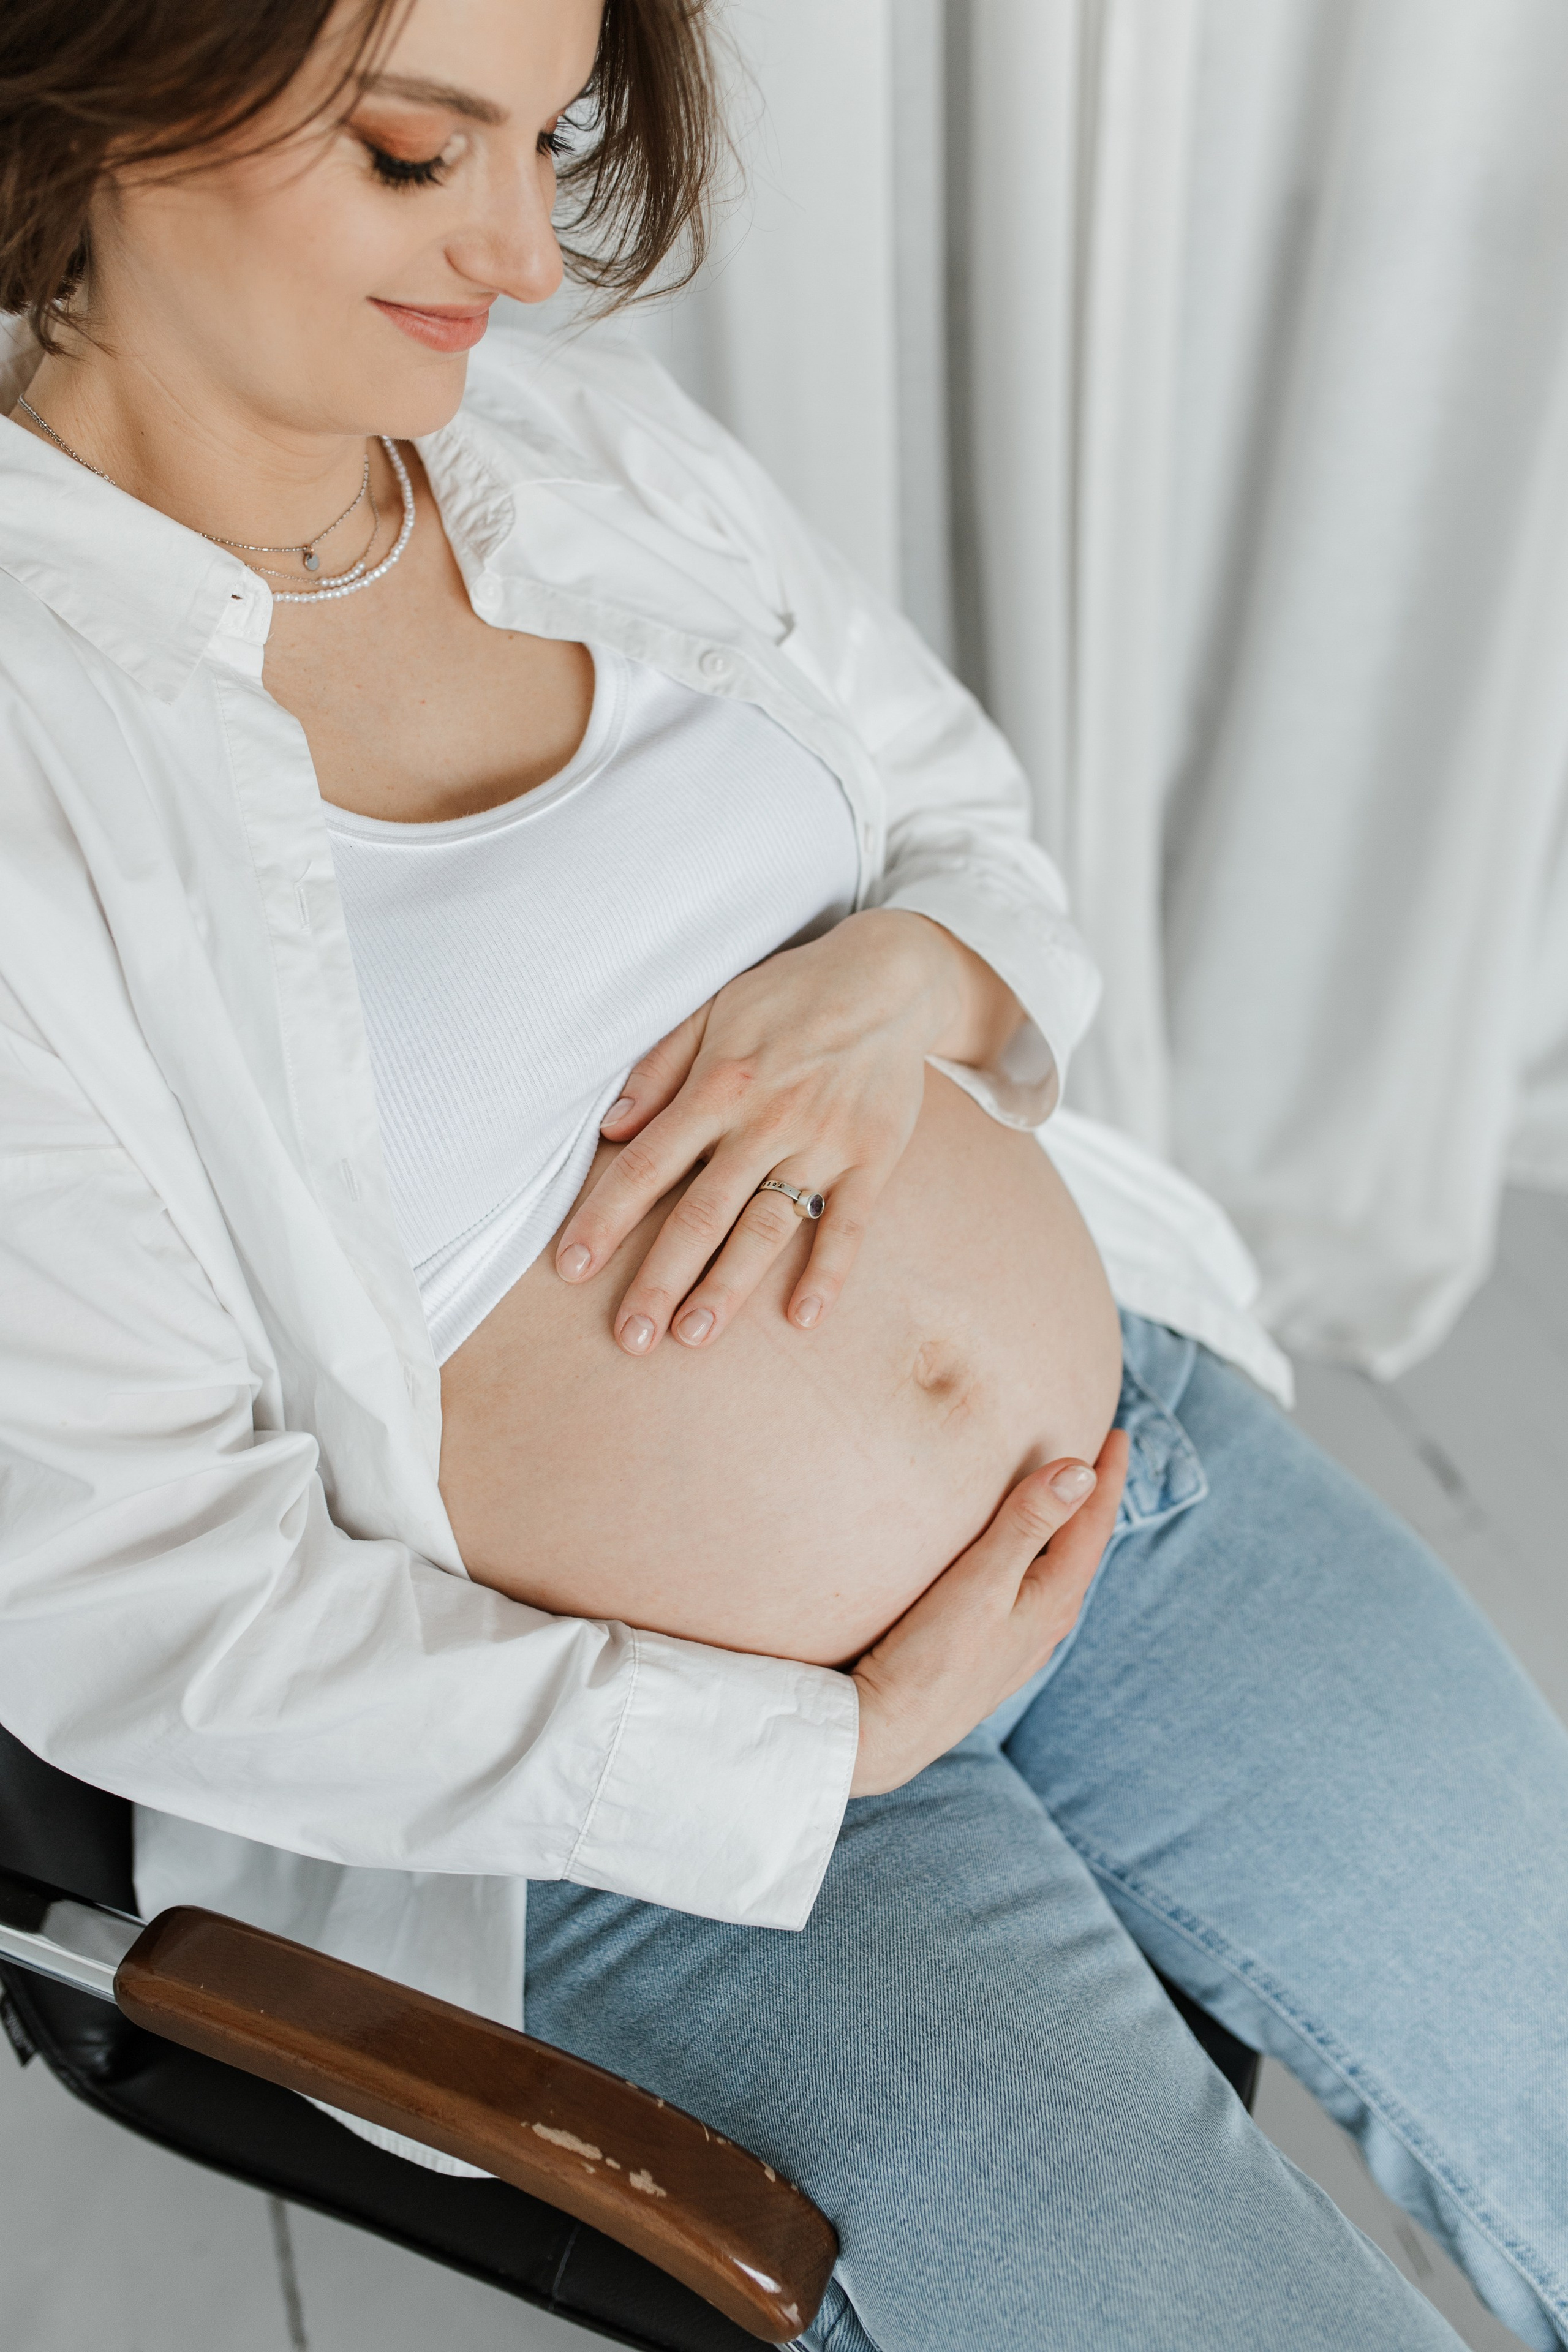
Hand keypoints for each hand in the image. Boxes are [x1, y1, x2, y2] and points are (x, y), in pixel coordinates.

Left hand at [553, 910, 1019, 1354]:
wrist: (889, 976)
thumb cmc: (788, 996)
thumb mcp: (713, 1010)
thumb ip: (659, 1069)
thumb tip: (610, 1129)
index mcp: (718, 1085)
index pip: (649, 1164)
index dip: (606, 1218)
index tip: (571, 1267)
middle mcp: (767, 1121)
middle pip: (702, 1213)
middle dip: (661, 1279)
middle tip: (631, 1337)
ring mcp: (823, 1143)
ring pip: (767, 1227)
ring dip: (729, 1286)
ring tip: (694, 1336)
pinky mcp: (872, 1158)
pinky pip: (850, 1224)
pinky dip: (829, 1270)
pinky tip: (803, 1315)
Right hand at [848, 1430, 1128, 1796]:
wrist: (886, 1734)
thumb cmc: (931, 1659)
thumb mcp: (980, 1582)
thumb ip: (1028, 1524)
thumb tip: (1080, 1471)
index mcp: (1053, 1601)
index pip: (1093, 1525)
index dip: (1107, 1476)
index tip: (1118, 1432)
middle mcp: (1045, 1624)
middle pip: (1082, 1548)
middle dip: (1092, 1500)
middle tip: (1097, 1453)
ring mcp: (1019, 1643)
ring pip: (1056, 1572)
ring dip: (1063, 1530)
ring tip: (1062, 1497)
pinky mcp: (990, 1653)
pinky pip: (1029, 1591)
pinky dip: (1035, 1558)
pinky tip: (1015, 1560)